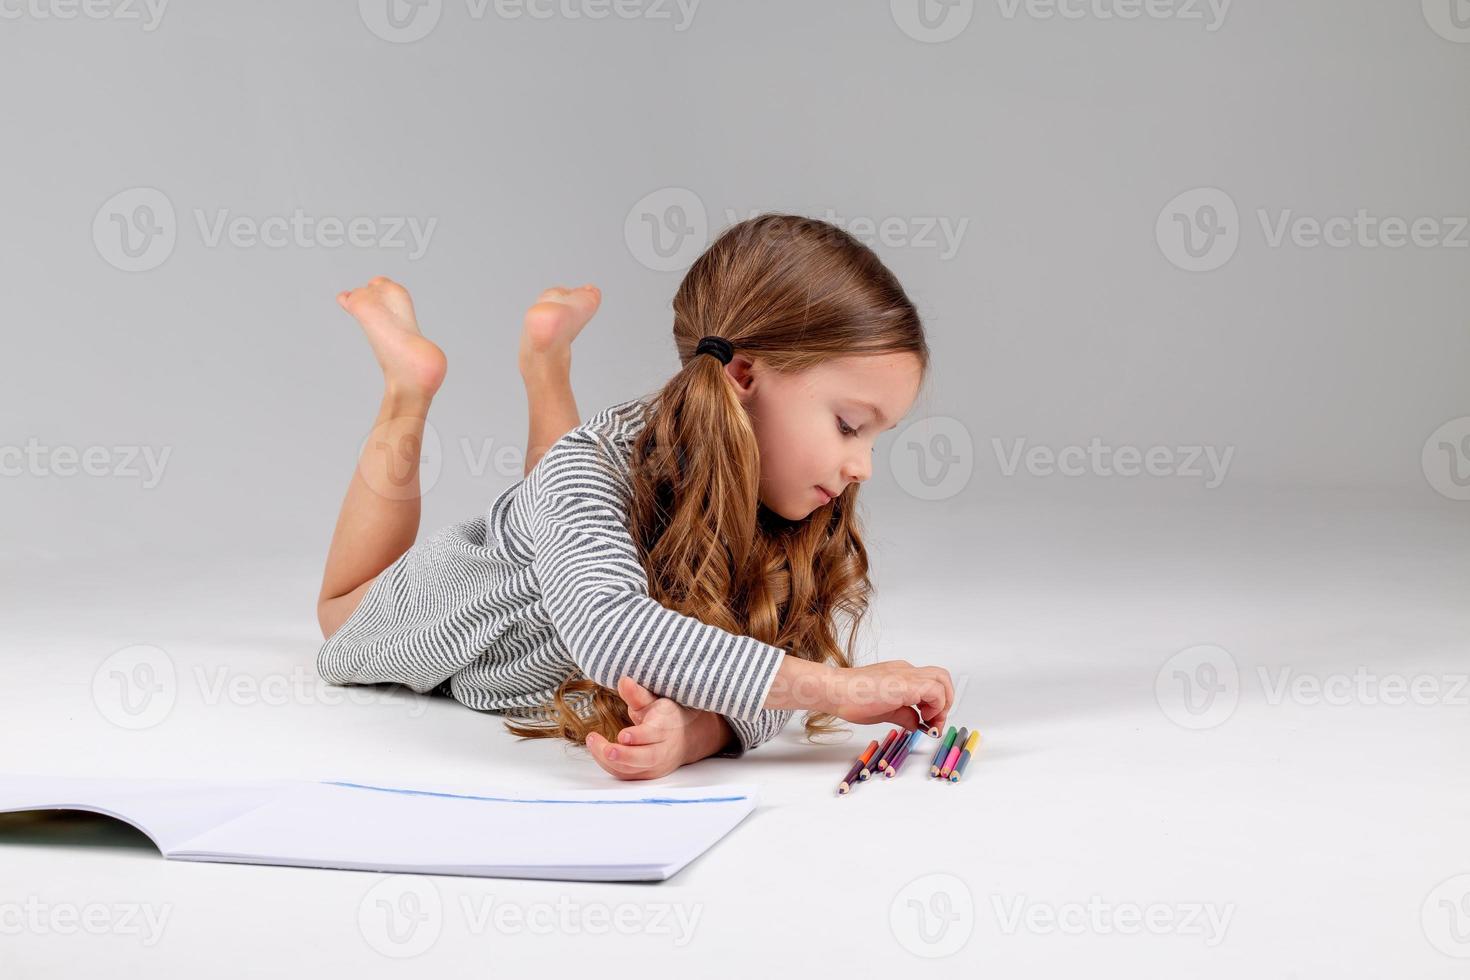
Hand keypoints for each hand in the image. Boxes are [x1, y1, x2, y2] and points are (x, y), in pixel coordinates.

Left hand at [584, 676, 709, 780]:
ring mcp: (654, 765)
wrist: (684, 739)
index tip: (622, 735)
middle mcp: (662, 750)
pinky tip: (597, 750)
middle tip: (606, 749)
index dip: (638, 736)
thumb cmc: (665, 717)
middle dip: (624, 755)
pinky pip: (625, 774)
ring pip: (632, 769)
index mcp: (665, 727)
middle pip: (645, 757)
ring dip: (609, 760)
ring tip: (592, 741)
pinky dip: (609, 765)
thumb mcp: (654, 701)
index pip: (654, 734)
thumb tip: (623, 681)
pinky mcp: (645, 775)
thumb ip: (637, 694)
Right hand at [825, 661, 953, 732]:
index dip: (935, 706)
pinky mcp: (906, 684)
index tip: (928, 724)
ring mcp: (907, 675)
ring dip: (943, 702)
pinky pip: (935, 690)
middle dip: (945, 702)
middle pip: (942, 678)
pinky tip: (923, 718)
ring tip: (930, 720)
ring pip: (943, 679)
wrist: (836, 691)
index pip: (930, 684)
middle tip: (934, 722)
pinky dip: (936, 706)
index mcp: (901, 675)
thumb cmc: (851, 699)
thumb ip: (904, 714)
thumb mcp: (884, 711)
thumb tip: (917, 723)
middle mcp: (907, 671)